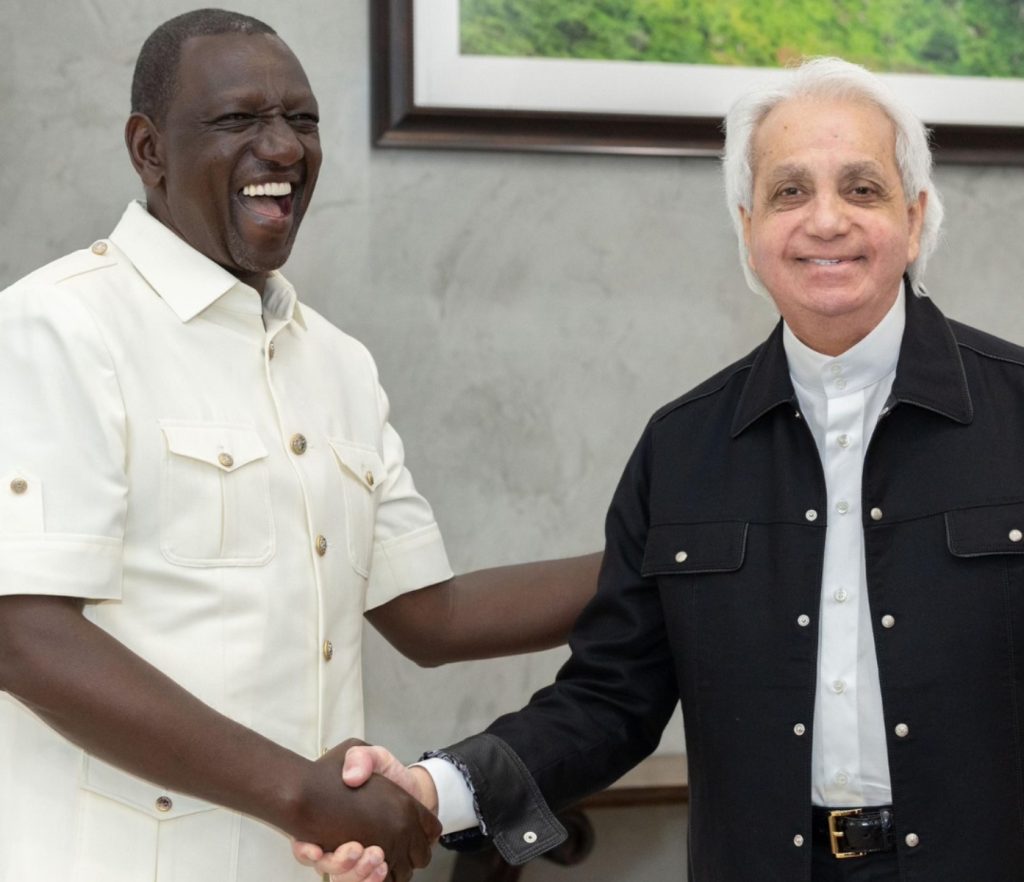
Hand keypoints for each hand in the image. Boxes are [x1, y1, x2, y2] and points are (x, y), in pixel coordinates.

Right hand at [287, 739, 439, 881]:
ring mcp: (354, 858)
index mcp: (325, 818)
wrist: (414, 790)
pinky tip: (383, 870)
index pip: (303, 843)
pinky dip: (373, 881)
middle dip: (339, 864)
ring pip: (346, 879)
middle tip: (358, 850)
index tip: (315, 850)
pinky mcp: (374, 867)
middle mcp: (334, 843)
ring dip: (359, 875)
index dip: (304, 851)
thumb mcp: (372, 756)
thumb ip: (361, 758)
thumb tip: (351, 776)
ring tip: (378, 859)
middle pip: (326, 867)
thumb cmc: (385, 774)